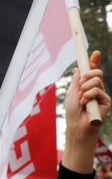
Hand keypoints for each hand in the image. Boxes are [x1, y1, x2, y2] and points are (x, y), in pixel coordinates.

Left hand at [62, 50, 110, 172]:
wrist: (77, 125)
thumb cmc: (73, 111)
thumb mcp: (72, 93)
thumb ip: (76, 81)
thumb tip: (78, 69)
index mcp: (86, 85)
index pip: (91, 71)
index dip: (94, 61)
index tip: (95, 52)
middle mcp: (96, 88)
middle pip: (96, 73)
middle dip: (87, 76)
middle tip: (81, 85)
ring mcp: (102, 94)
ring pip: (96, 81)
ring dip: (85, 89)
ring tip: (81, 99)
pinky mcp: (106, 101)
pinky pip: (98, 91)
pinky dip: (88, 96)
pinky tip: (86, 104)